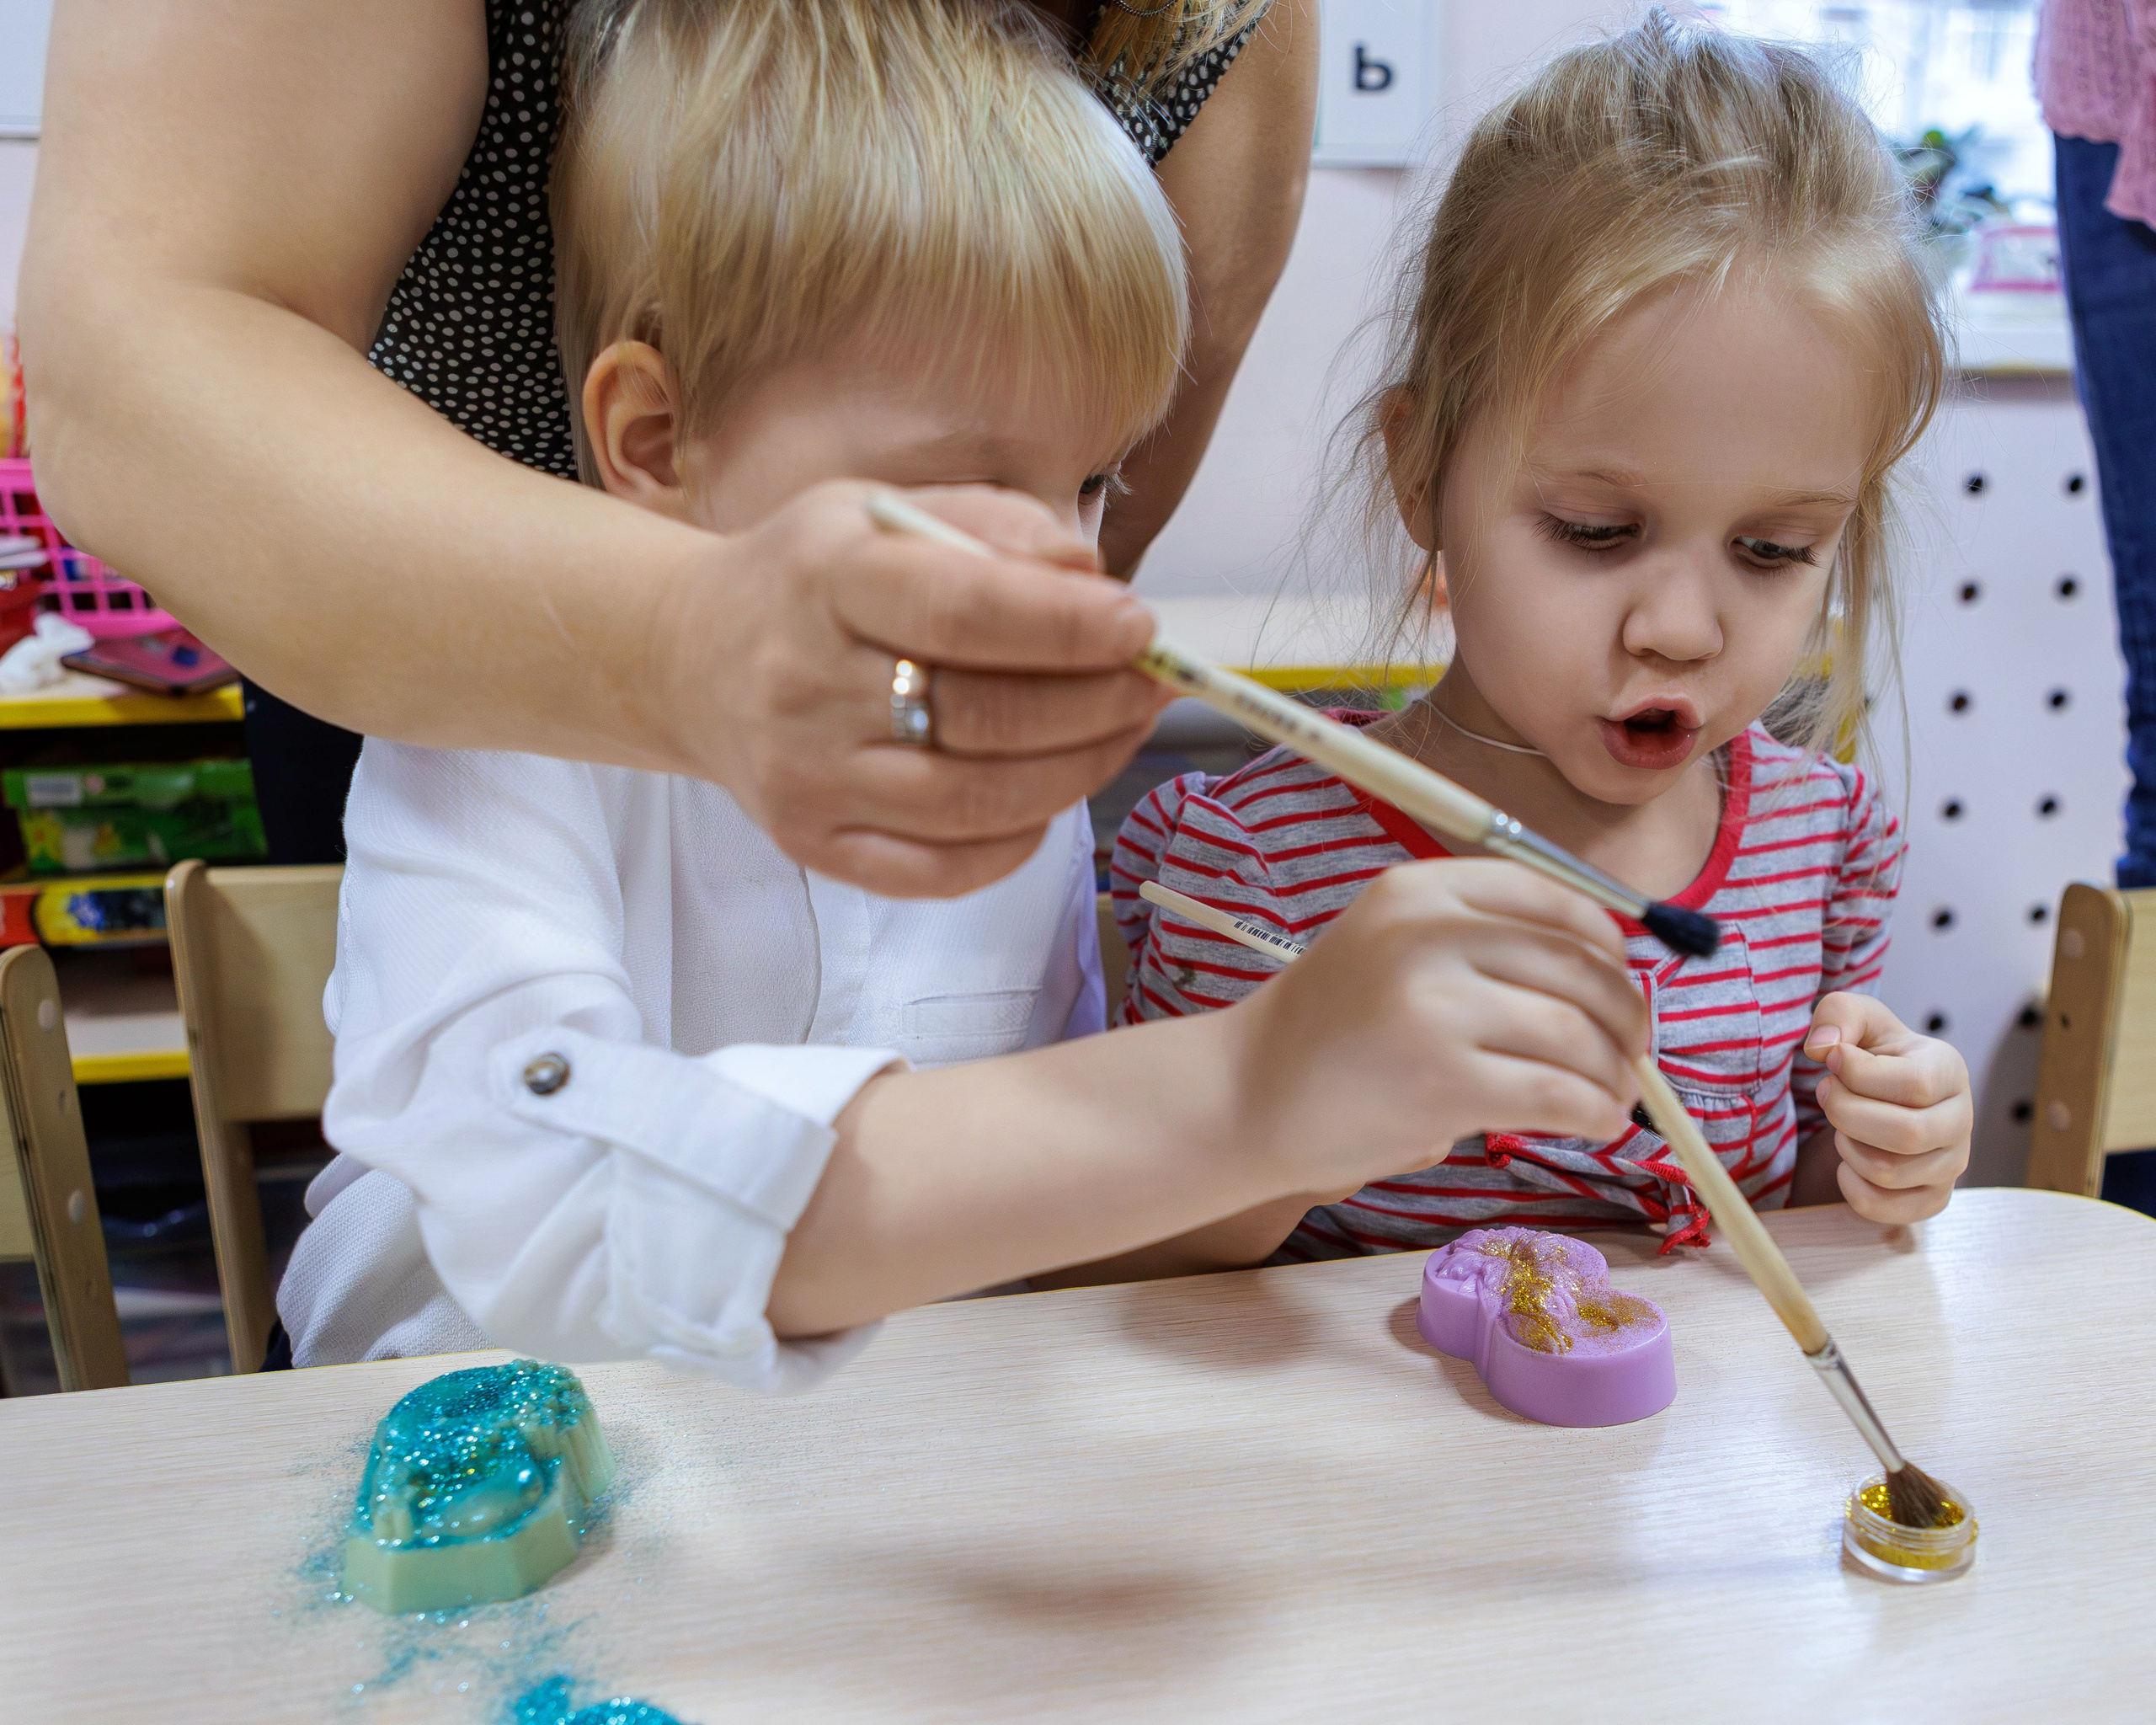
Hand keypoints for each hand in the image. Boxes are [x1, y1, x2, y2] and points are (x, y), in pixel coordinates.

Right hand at [658, 479, 1173, 897]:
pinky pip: (941, 870)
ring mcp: (806, 777)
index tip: (1137, 625)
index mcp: (825, 577)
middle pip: (982, 718)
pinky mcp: (813, 844)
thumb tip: (1092, 578)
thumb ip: (994, 529)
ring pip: (975, 804)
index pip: (960, 610)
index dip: (1065, 625)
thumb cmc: (811, 578)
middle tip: (1150, 683)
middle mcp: (805, 683)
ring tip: (1120, 732)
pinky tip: (1049, 795)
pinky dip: (1017, 841)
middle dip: (1095, 704)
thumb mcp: (885, 510)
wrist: (691, 657)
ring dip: (1077, 772)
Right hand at [1220, 859, 1649, 1196]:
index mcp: (1419, 888)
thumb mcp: (1392, 949)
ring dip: (1615, 1072)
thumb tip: (1613, 975)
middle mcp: (1427, 934)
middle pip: (1579, 966)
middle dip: (1625, 1017)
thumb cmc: (1329, 1033)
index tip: (1620, 982)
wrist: (1242, 1096)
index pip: (1554, 898)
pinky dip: (1596, 1111)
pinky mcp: (1442, 1082)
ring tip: (1614, 1097)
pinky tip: (1596, 1122)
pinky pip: (1557, 1092)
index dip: (1607, 944)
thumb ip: (1481, 945)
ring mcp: (1434, 1007)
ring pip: (1577, 1034)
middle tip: (1633, 1055)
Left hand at [1801, 993, 1970, 1222]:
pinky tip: (1848, 1158)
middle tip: (1826, 1094)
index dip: (1859, 1074)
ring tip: (1843, 1125)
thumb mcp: (1855, 1019)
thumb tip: (1825, 1048)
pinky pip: (1881, 1206)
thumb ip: (1838, 1014)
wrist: (1881, 1096)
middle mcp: (1961, 1120)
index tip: (1833, 1061)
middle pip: (1906, 1134)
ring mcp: (1952, 1165)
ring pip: (1889, 1172)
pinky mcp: (1932, 1199)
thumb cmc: (1870, 1053)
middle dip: (1846, 1113)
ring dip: (1847, 1145)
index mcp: (1949, 1070)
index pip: (1914, 1085)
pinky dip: (1849, 1184)